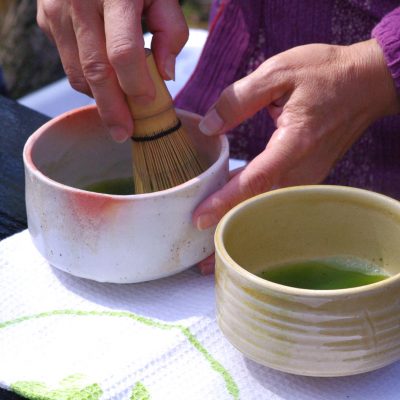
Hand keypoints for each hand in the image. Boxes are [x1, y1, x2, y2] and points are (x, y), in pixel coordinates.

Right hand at [37, 0, 187, 141]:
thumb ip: (171, 31)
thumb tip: (164, 75)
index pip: (123, 53)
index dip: (136, 85)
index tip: (148, 104)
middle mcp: (79, 2)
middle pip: (95, 71)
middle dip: (112, 109)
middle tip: (123, 133)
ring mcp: (57, 11)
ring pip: (77, 72)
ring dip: (98, 97)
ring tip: (117, 109)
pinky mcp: (46, 19)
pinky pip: (67, 62)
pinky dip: (86, 79)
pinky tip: (103, 79)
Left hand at [194, 39, 399, 273]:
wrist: (368, 82)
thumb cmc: (326, 74)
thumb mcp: (279, 73)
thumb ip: (239, 98)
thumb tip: (209, 126)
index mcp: (295, 144)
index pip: (254, 180)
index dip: (225, 202)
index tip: (200, 220)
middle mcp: (304, 168)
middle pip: (259, 204)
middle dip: (229, 227)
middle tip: (199, 253)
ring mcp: (309, 175)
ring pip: (268, 206)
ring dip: (241, 223)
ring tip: (213, 243)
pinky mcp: (309, 175)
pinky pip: (276, 197)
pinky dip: (254, 208)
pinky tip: (236, 213)